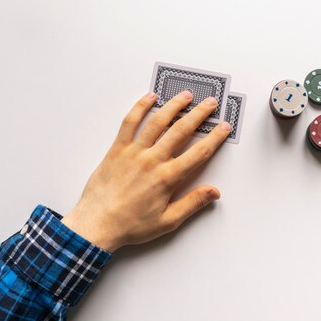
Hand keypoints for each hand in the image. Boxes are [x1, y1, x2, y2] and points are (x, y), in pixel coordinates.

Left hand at [61, 91, 230, 251]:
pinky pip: (129, 123)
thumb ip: (192, 203)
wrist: (97, 224)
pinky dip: (140, 107)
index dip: (215, 138)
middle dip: (199, 114)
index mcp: (167, 178)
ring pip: (158, 121)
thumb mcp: (168, 221)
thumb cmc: (131, 225)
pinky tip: (149, 97)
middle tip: (211, 103)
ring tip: (186, 95)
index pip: (198, 153)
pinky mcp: (117, 149)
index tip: (224, 127)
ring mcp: (134, 152)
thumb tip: (214, 192)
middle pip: (181, 130)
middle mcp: (153, 160)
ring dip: (174, 105)